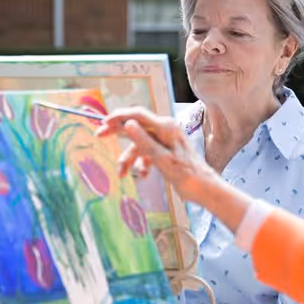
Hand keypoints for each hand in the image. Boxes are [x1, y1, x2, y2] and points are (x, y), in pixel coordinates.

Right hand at [97, 107, 219, 206]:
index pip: (137, 115)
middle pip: (135, 126)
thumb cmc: (186, 174)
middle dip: (117, 133)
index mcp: (165, 127)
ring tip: (122, 173)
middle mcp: (165, 129)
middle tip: (99, 135)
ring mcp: (165, 139)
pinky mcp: (165, 149)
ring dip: (129, 158)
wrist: (204, 188)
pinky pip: (146, 152)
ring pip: (139, 144)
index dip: (118, 117)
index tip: (103, 123)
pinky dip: (141, 163)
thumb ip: (144, 141)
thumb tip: (128, 124)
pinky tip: (143, 174)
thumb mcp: (162, 159)